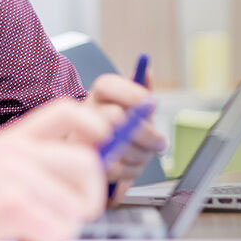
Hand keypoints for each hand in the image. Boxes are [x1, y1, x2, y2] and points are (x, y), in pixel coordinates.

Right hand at [0, 98, 110, 240]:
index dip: (95, 128)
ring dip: (60, 232)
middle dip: (88, 199)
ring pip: (75, 208)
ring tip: (29, 235)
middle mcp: (15, 151)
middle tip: (65, 218)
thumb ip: (30, 168)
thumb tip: (80, 184)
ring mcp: (13, 174)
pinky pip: (58, 231)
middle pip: (87, 162)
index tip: (101, 149)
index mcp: (12, 140)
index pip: (68, 111)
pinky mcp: (10, 203)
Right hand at [87, 75, 166, 193]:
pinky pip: (115, 168)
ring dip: (142, 154)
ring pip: (118, 146)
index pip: (107, 85)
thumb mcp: (133, 108)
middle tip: (160, 142)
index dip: (132, 93)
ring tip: (146, 154)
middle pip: (114, 117)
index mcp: (97, 95)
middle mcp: (84, 114)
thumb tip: (147, 70)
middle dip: (145, 133)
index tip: (152, 103)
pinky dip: (132, 170)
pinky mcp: (86, 164)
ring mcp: (80, 139)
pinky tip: (134, 166)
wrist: (101, 159)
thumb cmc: (123, 128)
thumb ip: (141, 89)